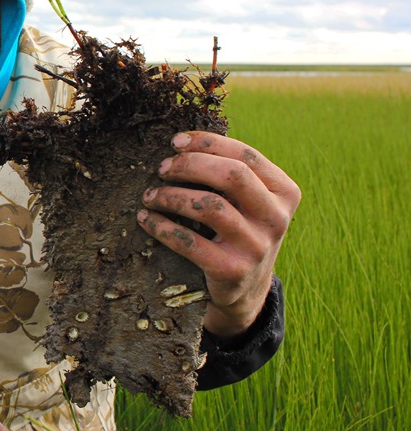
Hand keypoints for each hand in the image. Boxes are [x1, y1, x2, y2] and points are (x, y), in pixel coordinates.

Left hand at [137, 131, 300, 337]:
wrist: (245, 288)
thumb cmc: (238, 230)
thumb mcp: (247, 201)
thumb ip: (229, 174)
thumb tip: (180, 145)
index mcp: (285, 192)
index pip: (246, 155)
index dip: (207, 143)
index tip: (175, 142)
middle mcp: (276, 218)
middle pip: (232, 175)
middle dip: (189, 165)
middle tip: (162, 169)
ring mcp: (257, 246)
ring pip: (209, 206)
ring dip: (171, 196)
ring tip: (150, 195)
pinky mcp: (232, 271)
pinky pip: (189, 242)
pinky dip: (162, 226)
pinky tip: (146, 218)